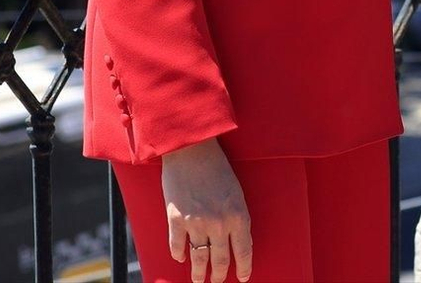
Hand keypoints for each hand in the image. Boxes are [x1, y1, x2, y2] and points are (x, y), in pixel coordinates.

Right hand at [161, 137, 252, 281]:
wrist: (192, 149)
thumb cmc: (218, 167)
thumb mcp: (236, 192)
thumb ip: (236, 217)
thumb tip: (236, 240)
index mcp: (238, 215)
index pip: (244, 251)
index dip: (244, 268)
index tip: (243, 278)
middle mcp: (218, 223)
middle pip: (220, 260)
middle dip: (219, 276)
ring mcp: (196, 223)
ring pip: (199, 258)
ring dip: (198, 273)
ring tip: (198, 280)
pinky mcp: (176, 219)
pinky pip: (178, 246)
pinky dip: (179, 254)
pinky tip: (181, 258)